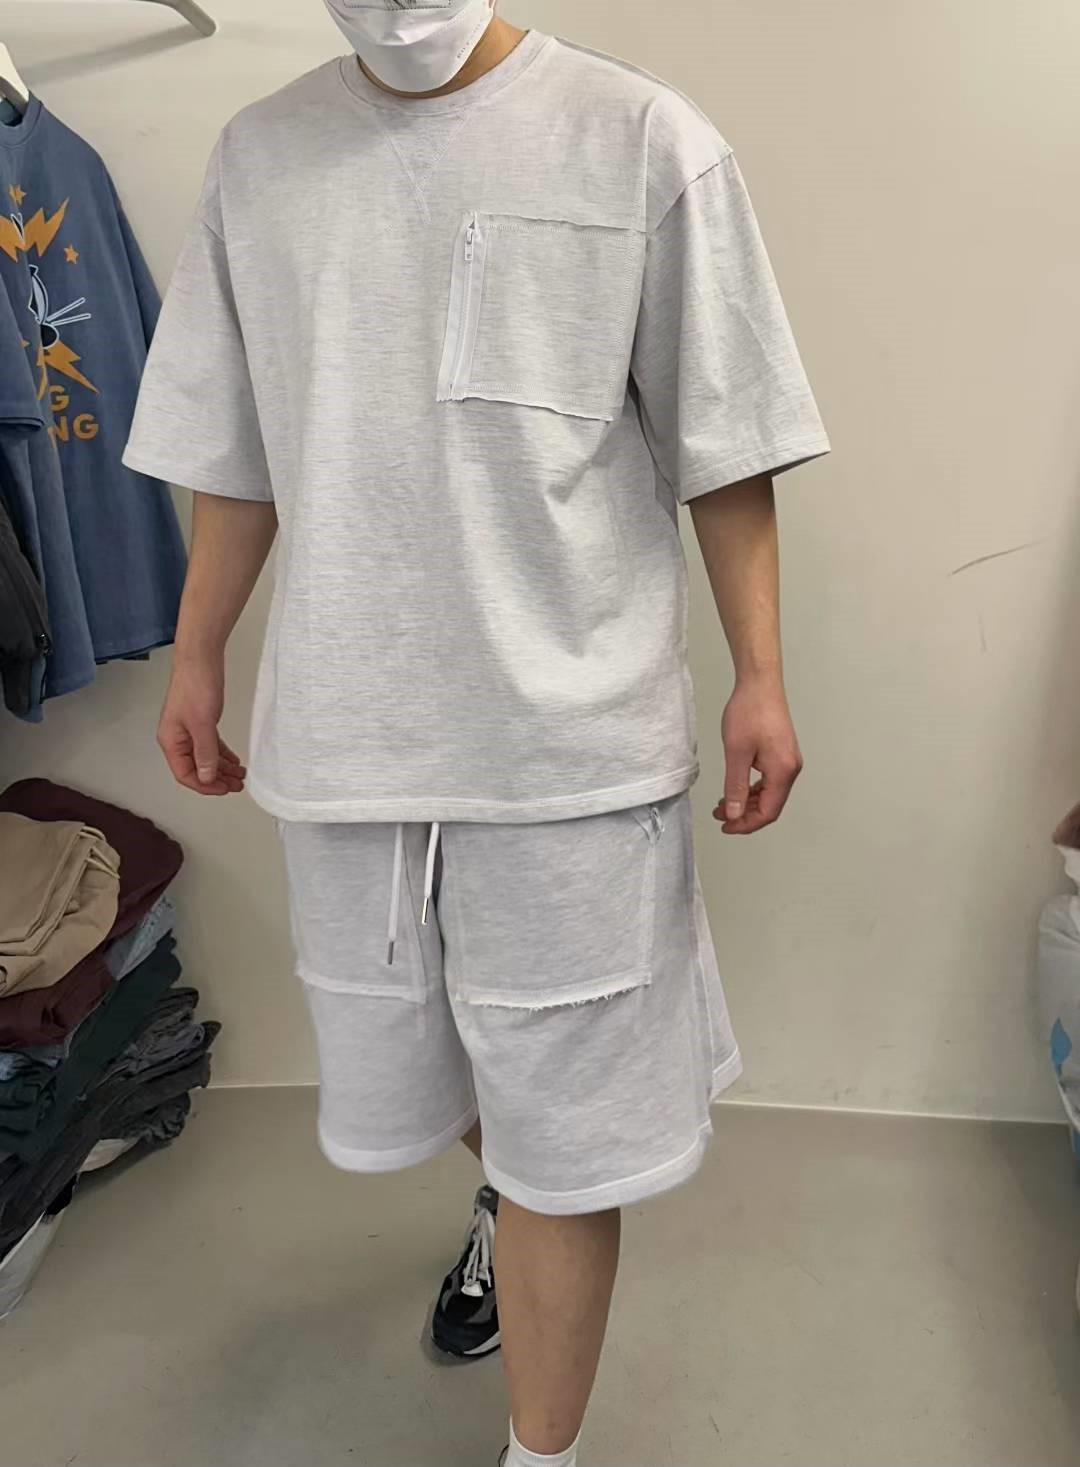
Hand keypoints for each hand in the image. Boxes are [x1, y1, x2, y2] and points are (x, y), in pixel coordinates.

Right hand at [157, 654, 246, 796]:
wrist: (200, 659)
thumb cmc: (196, 685)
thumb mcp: (202, 724)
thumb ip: (205, 752)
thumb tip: (207, 777)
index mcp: (171, 741)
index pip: (185, 774)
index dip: (205, 785)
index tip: (224, 789)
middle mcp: (177, 738)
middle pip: (196, 768)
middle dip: (217, 779)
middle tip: (237, 785)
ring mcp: (188, 730)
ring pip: (205, 757)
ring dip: (222, 768)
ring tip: (240, 775)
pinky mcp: (199, 722)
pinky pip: (210, 745)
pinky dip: (222, 754)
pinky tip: (233, 760)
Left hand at [715, 675, 801, 833]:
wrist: (760, 684)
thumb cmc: (749, 712)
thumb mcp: (736, 753)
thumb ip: (735, 786)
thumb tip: (733, 814)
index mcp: (783, 771)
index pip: (768, 812)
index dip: (746, 824)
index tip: (726, 826)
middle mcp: (791, 769)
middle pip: (770, 805)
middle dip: (744, 814)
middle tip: (719, 816)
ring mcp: (788, 761)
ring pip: (769, 794)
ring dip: (747, 802)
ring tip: (723, 804)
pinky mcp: (782, 753)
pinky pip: (769, 781)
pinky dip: (752, 789)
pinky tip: (736, 787)